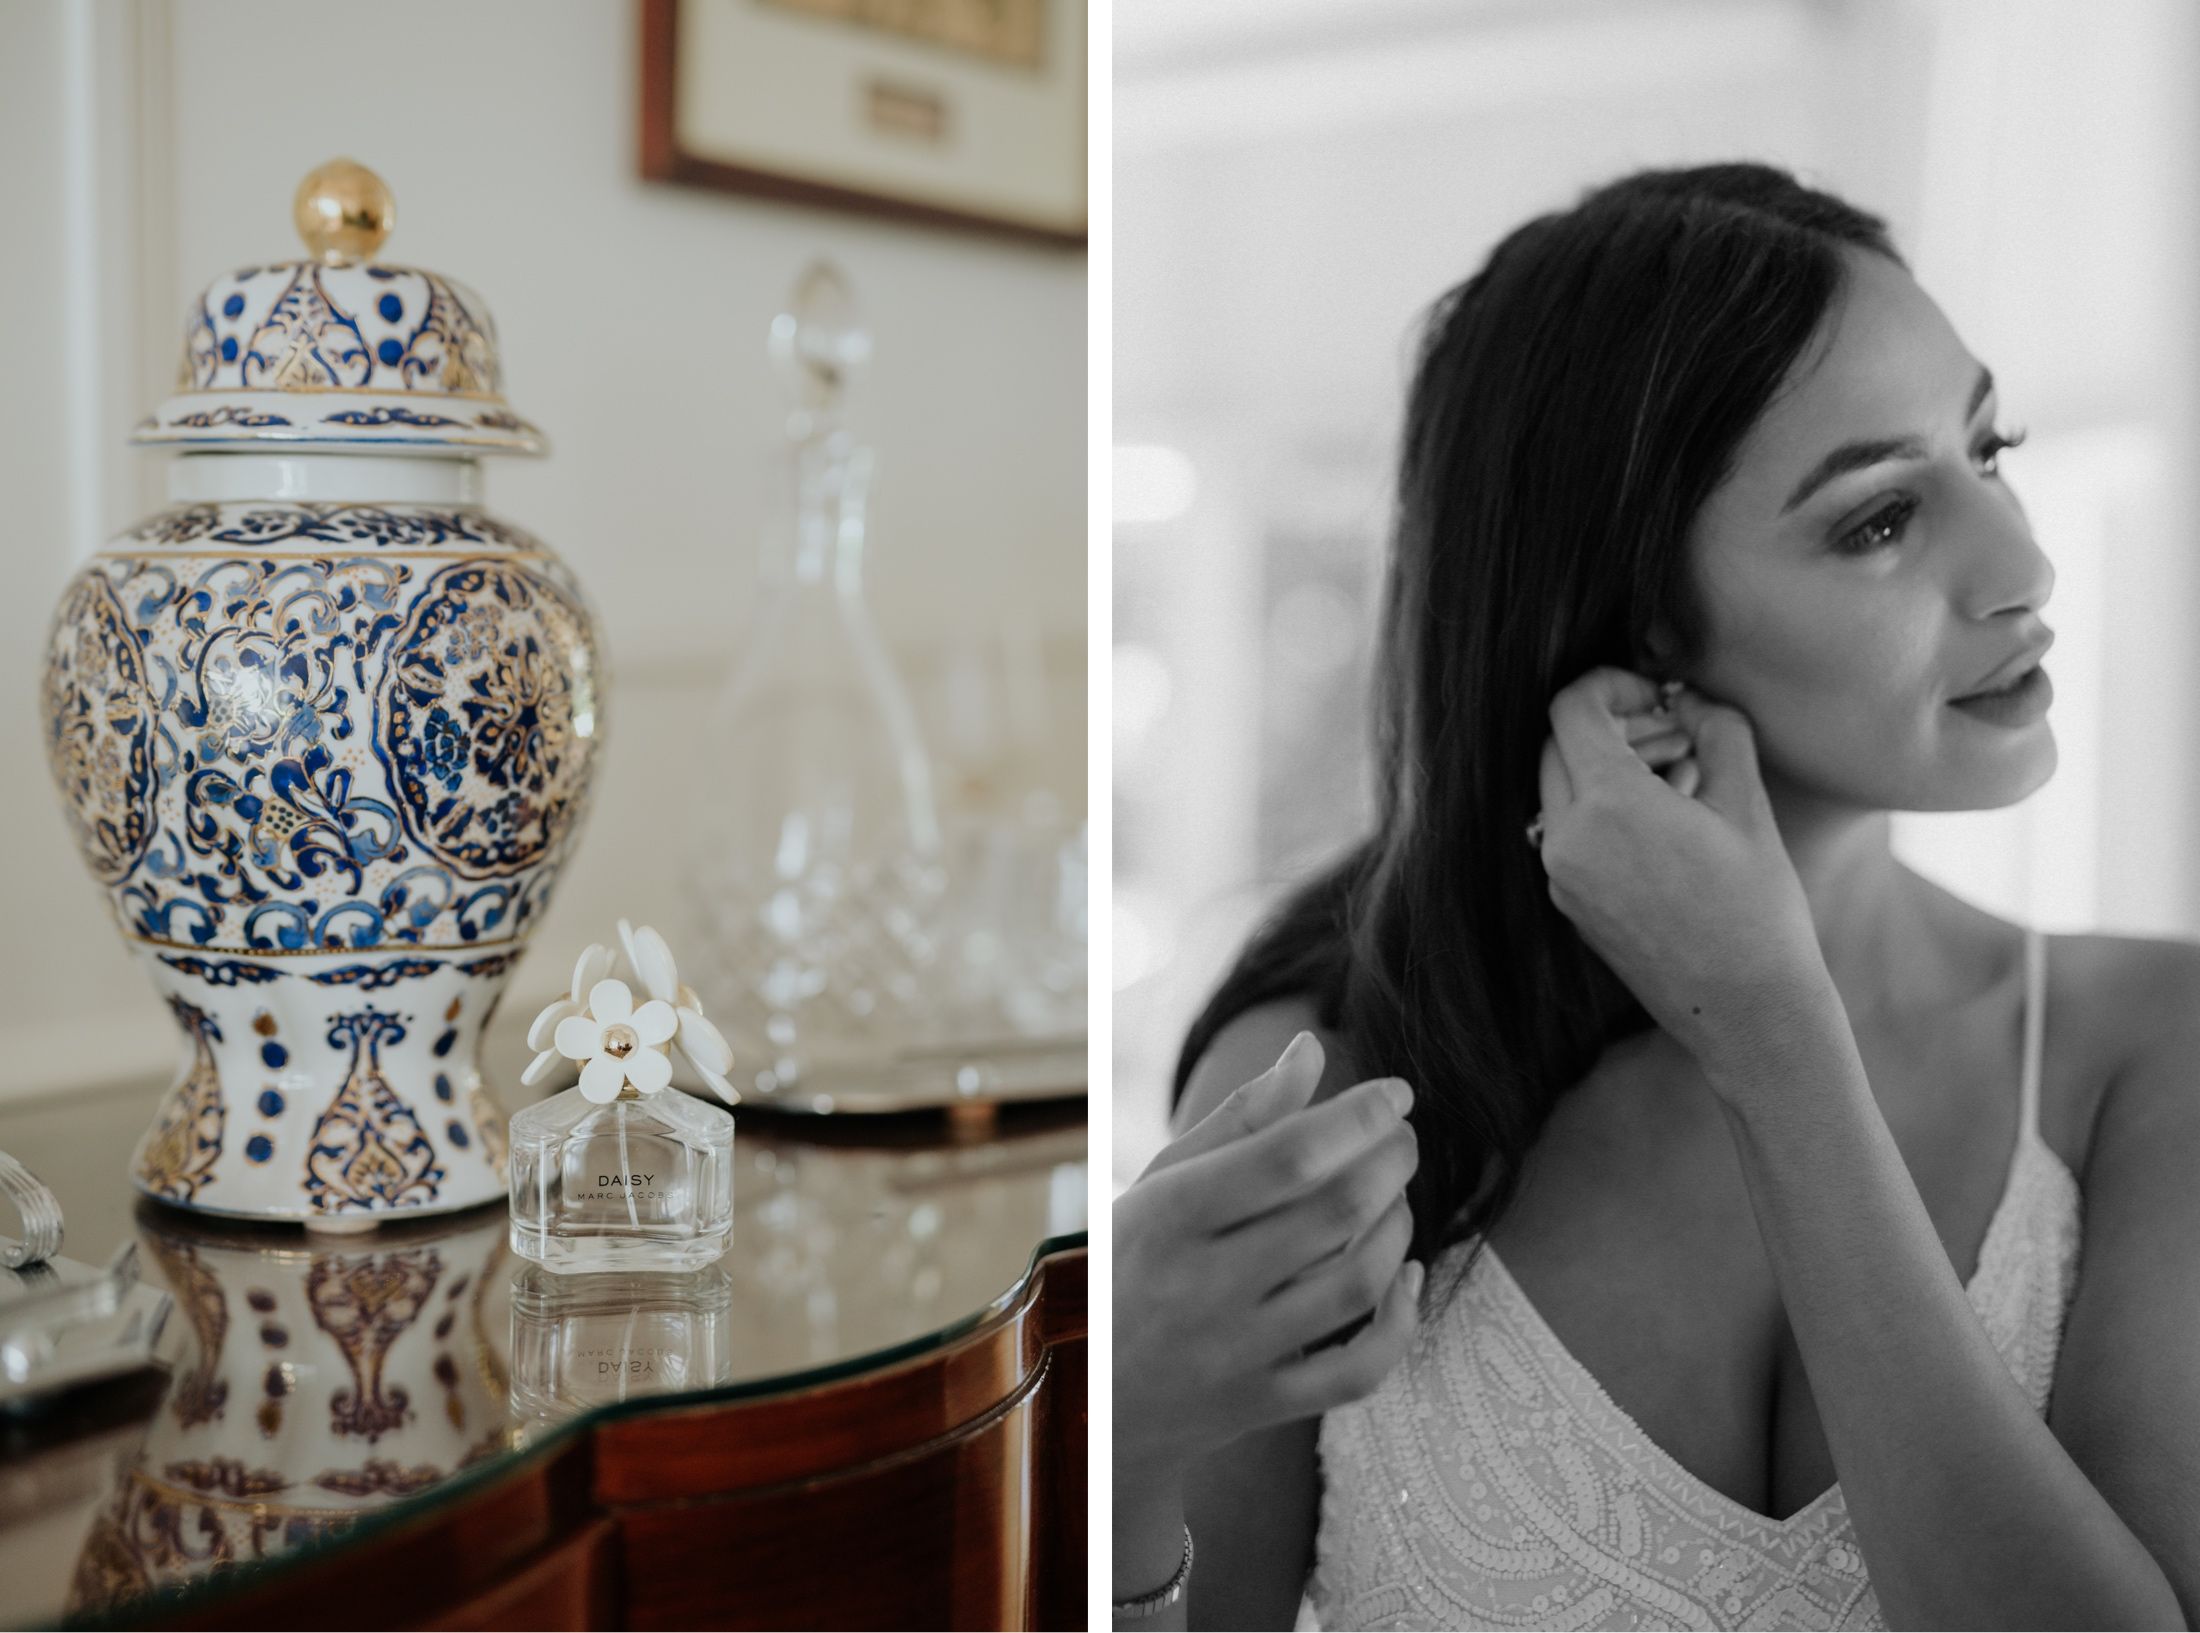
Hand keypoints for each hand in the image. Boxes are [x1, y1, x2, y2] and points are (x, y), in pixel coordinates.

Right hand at [1113, 1034, 1422, 1494]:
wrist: (1078, 1396)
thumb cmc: (1124, 1267)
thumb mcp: (1159, 1186)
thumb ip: (1240, 1119)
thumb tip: (1311, 1051)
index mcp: (1171, 1214)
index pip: (1289, 1154)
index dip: (1359, 1115)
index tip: (1395, 1094)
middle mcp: (1203, 1284)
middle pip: (1335, 1212)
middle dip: (1392, 1160)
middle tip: (1402, 1138)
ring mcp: (1235, 1352)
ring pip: (1356, 1284)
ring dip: (1399, 1227)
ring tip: (1395, 1196)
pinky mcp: (1261, 1404)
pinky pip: (1359, 1371)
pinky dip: (1401, 1320)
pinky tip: (1405, 1276)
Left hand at [1533, 667, 1831, 1068]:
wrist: (1747, 1011)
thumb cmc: (1758, 908)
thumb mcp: (1747, 803)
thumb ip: (1716, 729)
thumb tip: (1686, 698)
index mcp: (1606, 806)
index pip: (1572, 708)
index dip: (1613, 684)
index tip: (1658, 695)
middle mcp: (1566, 840)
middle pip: (1558, 744)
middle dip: (1613, 725)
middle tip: (1676, 735)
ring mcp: (1559, 876)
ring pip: (1559, 787)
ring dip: (1608, 766)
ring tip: (1681, 779)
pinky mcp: (1567, 904)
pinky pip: (1568, 832)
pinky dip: (1603, 809)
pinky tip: (1665, 824)